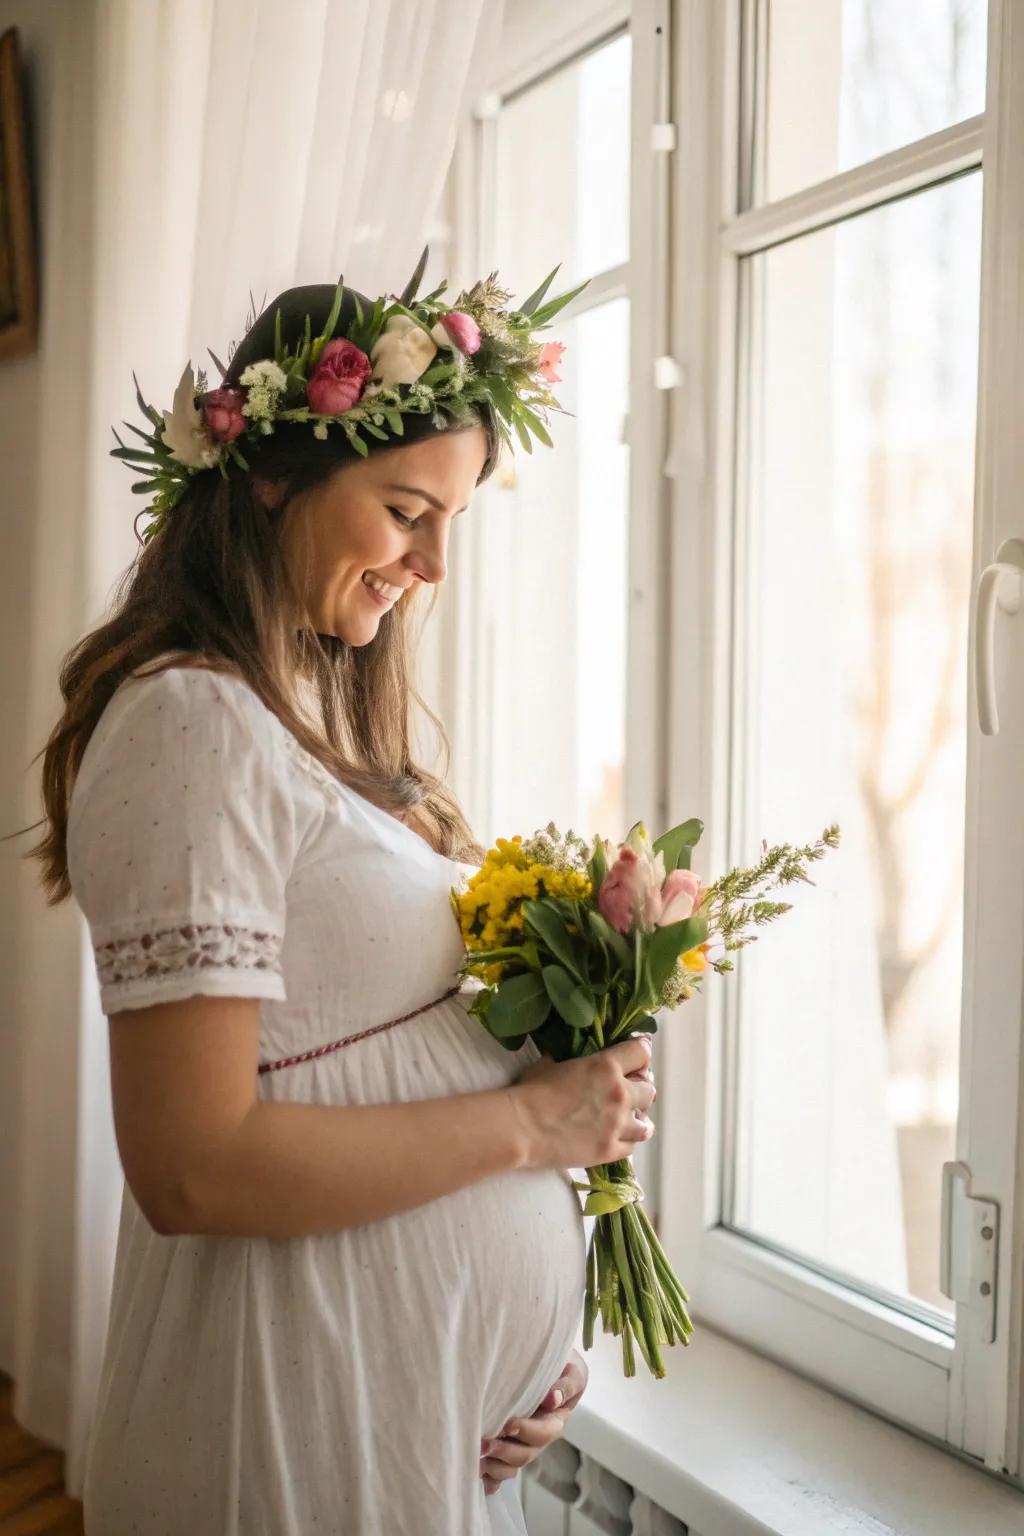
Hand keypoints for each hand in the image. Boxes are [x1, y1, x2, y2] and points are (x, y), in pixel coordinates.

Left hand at [480, 1350, 589, 1495]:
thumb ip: (566, 1385)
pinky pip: (501, 1470)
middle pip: (525, 1454)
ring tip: (476, 1461)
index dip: (527, 1431)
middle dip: (504, 1451)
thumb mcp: (572, 1371)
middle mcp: (539, 1438)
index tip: (509, 1425)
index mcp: (555, 1420)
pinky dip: (491, 1478)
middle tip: (483, 1444)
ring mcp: (523, 1444)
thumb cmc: (561, 1366)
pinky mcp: (508, 1446)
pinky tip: (479, 1478)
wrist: (543, 1363)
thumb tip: (552, 1399)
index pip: (545, 1433)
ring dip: (494, 1466)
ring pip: (511, 1466)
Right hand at [511, 1034, 656, 1171]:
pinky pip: (631, 1147)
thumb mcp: (551, 1064)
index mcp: (606, 1067)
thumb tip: (571, 1061)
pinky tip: (616, 1139)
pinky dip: (626, 1142)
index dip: (640, 1053)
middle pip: (649, 1089)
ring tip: (627, 1121)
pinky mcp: (609, 1150)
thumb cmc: (531, 1091)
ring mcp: (617, 1125)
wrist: (521, 1128)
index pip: (642, 1053)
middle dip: (640, 1089)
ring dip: (637, 1120)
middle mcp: (620, 1094)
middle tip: (628, 1092)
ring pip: (646, 1123)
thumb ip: (572, 1062)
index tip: (637, 1057)